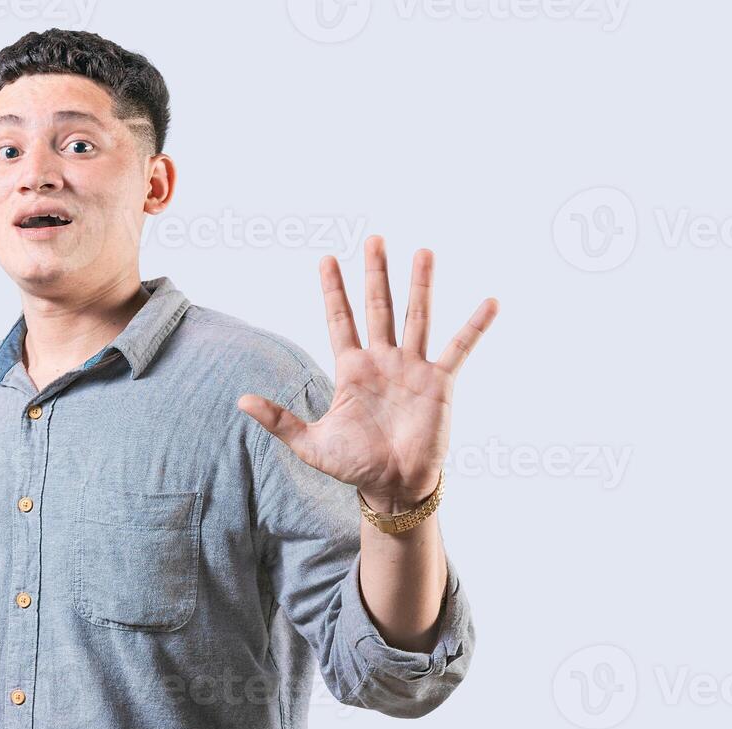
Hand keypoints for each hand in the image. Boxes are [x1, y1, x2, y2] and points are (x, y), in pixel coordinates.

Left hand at [238, 236, 497, 511]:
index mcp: (351, 370)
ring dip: (420, 285)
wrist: (393, 487)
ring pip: (416, 316)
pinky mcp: (439, 383)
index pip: (340, 320)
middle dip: (375, 274)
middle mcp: (382, 361)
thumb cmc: (354, 466)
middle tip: (374, 239)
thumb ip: (279, 419)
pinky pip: (459, 348)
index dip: (334, 291)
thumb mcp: (310, 443)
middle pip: (378, 307)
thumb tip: (241, 400)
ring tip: (423, 251)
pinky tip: (490, 302)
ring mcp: (412, 368)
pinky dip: (474, 326)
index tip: (326, 259)